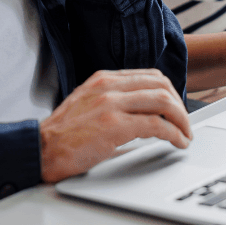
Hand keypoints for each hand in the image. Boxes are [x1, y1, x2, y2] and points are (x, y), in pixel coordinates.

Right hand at [39, 69, 192, 183]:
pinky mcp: (114, 125)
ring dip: (181, 120)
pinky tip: (177, 142)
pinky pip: (156, 124)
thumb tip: (142, 112)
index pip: (149, 75)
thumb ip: (112, 100)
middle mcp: (109, 86)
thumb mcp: (87, 103)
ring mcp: (111, 104)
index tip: (176, 108)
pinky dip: (174, 134)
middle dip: (179, 105)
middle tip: (184, 123)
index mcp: (103, 78)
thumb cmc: (62, 134)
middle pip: (161, 85)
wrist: (40, 149)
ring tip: (184, 134)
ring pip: (163, 101)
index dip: (169, 92)